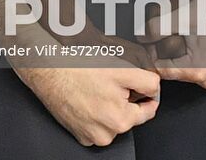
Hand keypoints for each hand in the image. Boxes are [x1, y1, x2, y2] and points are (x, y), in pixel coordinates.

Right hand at [18, 64, 160, 146]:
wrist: (50, 72)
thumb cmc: (80, 69)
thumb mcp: (121, 69)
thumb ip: (146, 81)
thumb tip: (156, 89)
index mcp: (121, 119)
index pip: (149, 109)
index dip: (146, 92)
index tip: (139, 84)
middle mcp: (107, 134)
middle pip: (130, 114)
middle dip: (126, 98)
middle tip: (111, 81)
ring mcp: (92, 136)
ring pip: (114, 119)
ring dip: (111, 105)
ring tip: (97, 87)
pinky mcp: (80, 135)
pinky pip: (98, 124)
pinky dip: (96, 112)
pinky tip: (87, 97)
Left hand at [136, 0, 205, 89]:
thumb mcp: (185, 16)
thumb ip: (158, 28)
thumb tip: (142, 35)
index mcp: (197, 71)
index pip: (160, 69)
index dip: (150, 51)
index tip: (145, 38)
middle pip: (174, 65)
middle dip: (165, 45)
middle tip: (165, 24)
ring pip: (186, 62)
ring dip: (179, 44)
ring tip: (183, 24)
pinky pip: (200, 60)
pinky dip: (193, 46)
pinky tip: (197, 28)